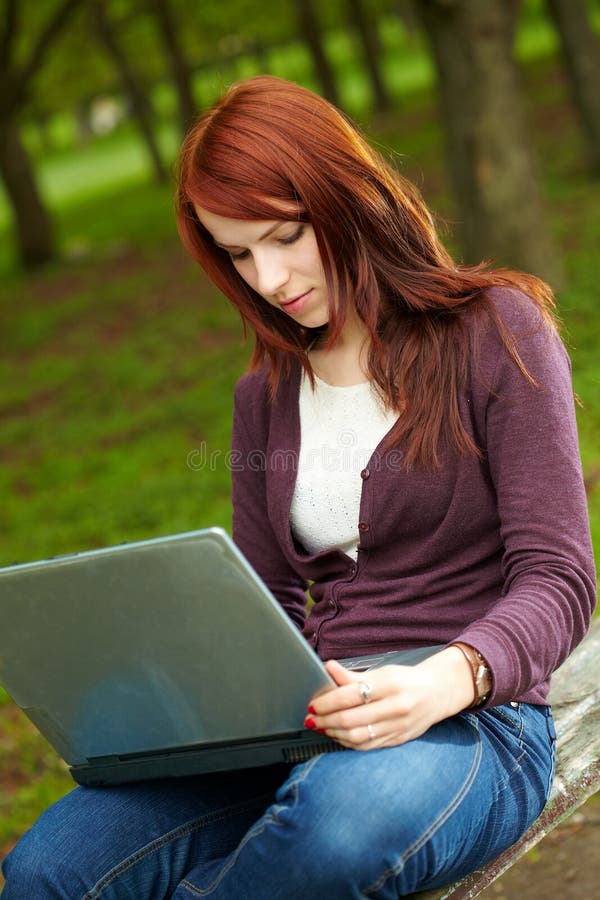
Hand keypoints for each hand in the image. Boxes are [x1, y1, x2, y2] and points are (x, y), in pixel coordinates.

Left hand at [305, 647, 475, 749]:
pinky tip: (338, 736)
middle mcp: (395, 707)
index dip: (327, 701)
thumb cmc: (406, 680)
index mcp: (390, 685)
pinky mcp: (398, 740)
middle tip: (311, 718)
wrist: (438, 693)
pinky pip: (367, 745)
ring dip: (333, 733)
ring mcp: (397, 727)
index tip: (313, 704)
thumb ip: (354, 675)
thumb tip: (328, 668)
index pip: (351, 695)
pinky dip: (348, 742)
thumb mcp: (383, 672)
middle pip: (351, 718)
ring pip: (357, 736)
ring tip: (321, 727)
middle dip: (325, 720)